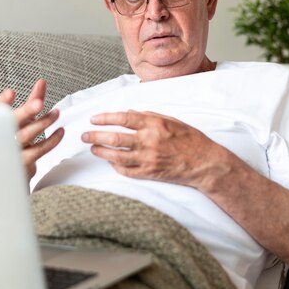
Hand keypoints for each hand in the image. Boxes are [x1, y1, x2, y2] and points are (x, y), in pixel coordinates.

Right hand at [0, 79, 63, 180]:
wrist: (10, 170)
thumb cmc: (18, 139)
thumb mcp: (23, 118)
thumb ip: (33, 100)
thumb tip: (42, 83)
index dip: (2, 101)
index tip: (11, 93)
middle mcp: (2, 135)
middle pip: (12, 122)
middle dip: (25, 111)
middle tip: (38, 103)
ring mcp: (12, 149)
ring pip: (26, 135)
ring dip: (43, 123)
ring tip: (56, 113)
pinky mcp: (23, 162)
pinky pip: (39, 150)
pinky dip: (51, 140)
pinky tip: (60, 131)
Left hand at [81, 110, 225, 188]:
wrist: (204, 163)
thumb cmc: (190, 139)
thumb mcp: (171, 120)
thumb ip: (149, 116)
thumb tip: (128, 114)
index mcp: (154, 124)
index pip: (122, 118)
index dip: (105, 118)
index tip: (94, 119)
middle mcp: (149, 141)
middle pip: (114, 137)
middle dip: (95, 135)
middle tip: (84, 135)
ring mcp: (148, 159)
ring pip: (116, 156)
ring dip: (101, 151)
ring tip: (92, 148)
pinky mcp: (149, 173)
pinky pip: (126, 171)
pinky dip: (116, 166)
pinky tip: (110, 162)